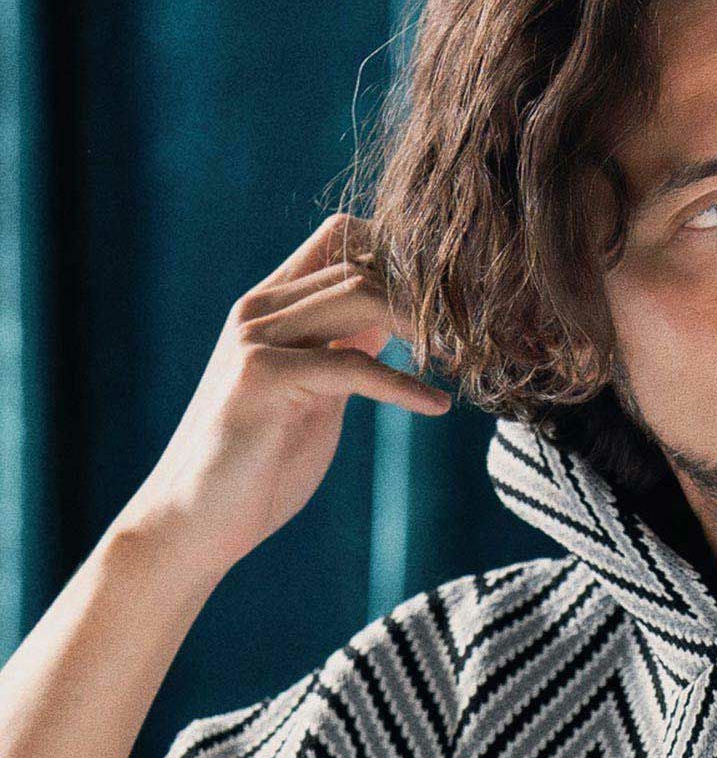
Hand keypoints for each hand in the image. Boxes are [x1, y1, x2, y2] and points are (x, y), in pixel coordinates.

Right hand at [125, 212, 450, 576]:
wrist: (197, 519)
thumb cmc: (259, 464)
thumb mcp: (317, 393)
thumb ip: (345, 349)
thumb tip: (393, 319)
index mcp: (273, 306)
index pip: (342, 238)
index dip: (403, 256)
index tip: (455, 301)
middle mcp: (261, 309)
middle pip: (361, 262)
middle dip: (429, 295)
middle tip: (478, 334)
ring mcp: (257, 340)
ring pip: (359, 297)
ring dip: (424, 327)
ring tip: (463, 362)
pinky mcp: (263, 378)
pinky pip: (353, 366)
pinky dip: (405, 385)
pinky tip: (437, 406)